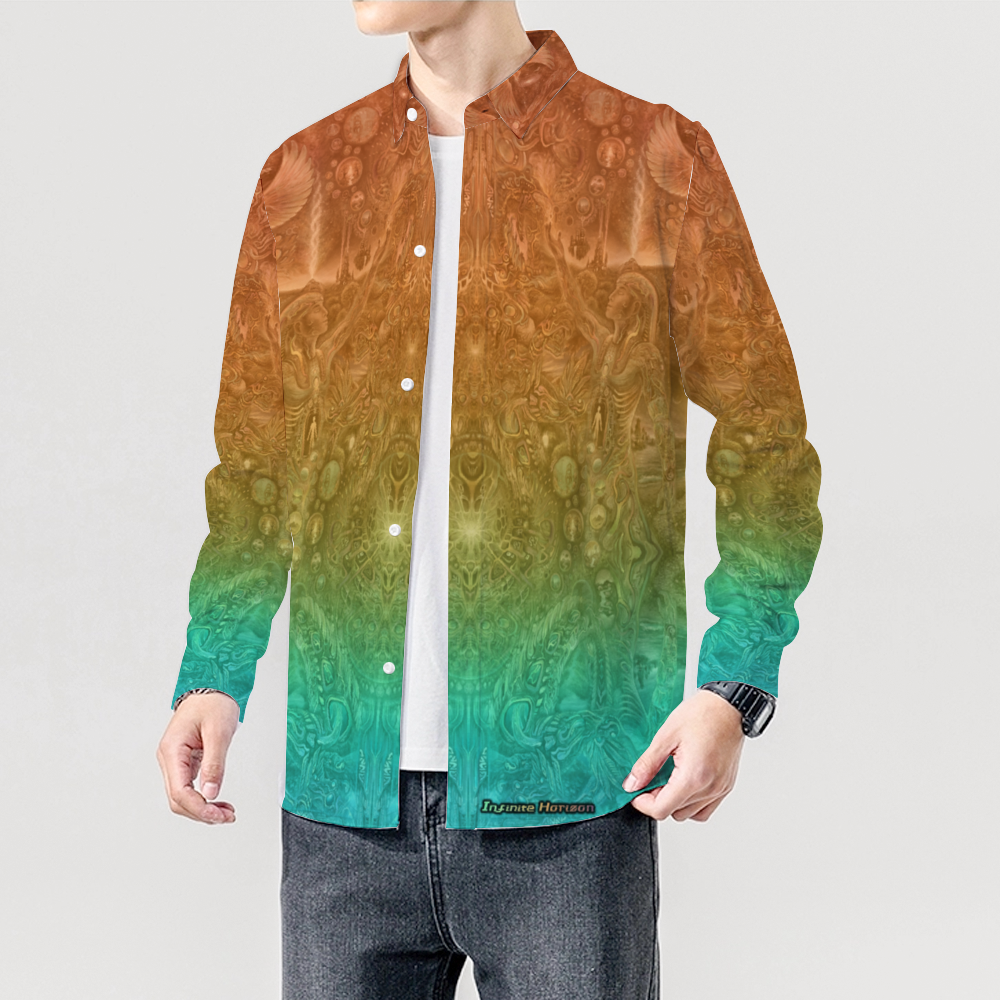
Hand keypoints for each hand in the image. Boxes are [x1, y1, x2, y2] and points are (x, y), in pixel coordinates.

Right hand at [156, 692, 239, 824]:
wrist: (211, 688)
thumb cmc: (213, 704)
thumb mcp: (219, 732)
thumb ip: (214, 764)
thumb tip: (211, 792)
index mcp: (172, 750)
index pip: (179, 792)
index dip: (199, 808)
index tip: (219, 814)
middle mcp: (169, 758)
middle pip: (178, 799)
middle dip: (202, 813)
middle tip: (226, 816)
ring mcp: (175, 761)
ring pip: (182, 796)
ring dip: (202, 808)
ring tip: (225, 812)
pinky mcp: (184, 761)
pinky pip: (188, 787)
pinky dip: (203, 798)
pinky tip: (217, 802)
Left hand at [623, 688, 744, 822]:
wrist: (728, 707)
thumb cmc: (702, 715)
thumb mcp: (666, 736)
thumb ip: (647, 764)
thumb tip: (632, 783)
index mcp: (693, 777)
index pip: (661, 809)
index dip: (643, 803)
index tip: (636, 792)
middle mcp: (709, 788)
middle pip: (674, 813)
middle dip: (658, 800)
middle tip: (652, 779)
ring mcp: (720, 789)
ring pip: (689, 814)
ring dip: (675, 802)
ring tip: (669, 778)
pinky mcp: (726, 787)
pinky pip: (705, 809)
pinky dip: (691, 804)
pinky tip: (684, 784)